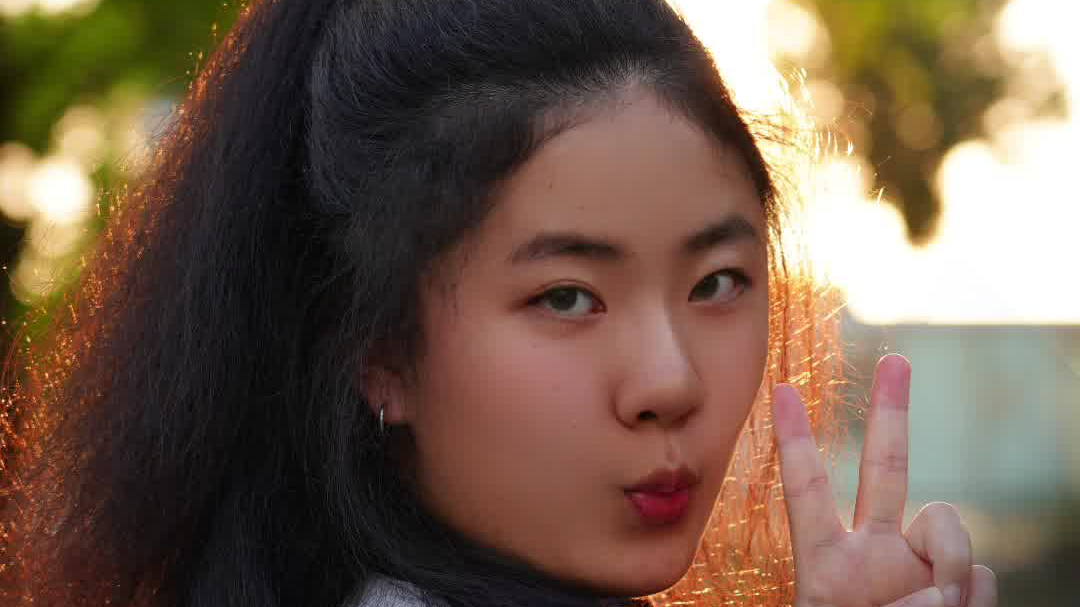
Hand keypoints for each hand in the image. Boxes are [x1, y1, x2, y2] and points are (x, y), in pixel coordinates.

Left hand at [772, 353, 997, 606]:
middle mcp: (875, 553)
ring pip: (950, 523)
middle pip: (887, 468)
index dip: (795, 441)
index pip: (808, 489)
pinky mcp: (963, 588)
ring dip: (951, 564)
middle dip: (893, 412)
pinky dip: (975, 596)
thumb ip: (885, 596)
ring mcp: (921, 568)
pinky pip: (985, 574)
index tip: (782, 390)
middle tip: (896, 360)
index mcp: (826, 565)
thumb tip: (947, 589)